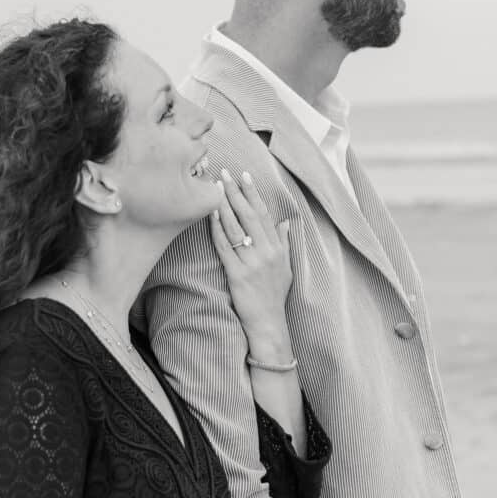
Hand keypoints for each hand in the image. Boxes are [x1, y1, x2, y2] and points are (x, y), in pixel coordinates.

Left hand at [209, 169, 292, 348]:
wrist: (269, 324)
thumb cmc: (275, 296)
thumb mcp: (286, 268)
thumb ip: (285, 244)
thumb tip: (286, 223)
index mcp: (278, 248)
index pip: (264, 214)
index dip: (253, 193)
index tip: (244, 176)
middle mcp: (267, 253)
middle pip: (250, 216)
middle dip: (236, 192)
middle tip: (225, 174)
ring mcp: (253, 263)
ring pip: (237, 228)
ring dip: (224, 206)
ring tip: (214, 188)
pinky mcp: (238, 275)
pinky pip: (225, 247)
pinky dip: (217, 229)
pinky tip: (210, 215)